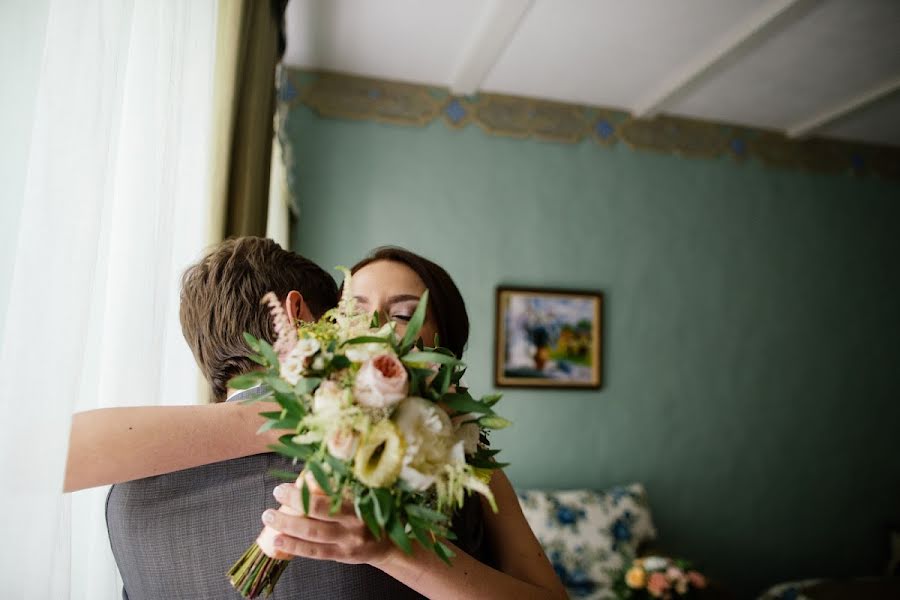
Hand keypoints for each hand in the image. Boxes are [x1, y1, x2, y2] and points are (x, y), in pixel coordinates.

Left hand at [260, 482, 395, 565]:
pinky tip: (278, 540)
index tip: (287, 484)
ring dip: (288, 525)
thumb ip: (344, 484)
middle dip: (295, 503)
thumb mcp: (365, 495)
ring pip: (314, 535)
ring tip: (269, 517)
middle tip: (277, 492)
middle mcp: (355, 524)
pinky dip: (295, 546)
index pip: (330, 495)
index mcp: (361, 503)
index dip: (307, 491)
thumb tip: (311, 469)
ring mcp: (348, 542)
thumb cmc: (371, 513)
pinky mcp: (342, 556)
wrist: (388, 545)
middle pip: (320, 514)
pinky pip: (316, 552)